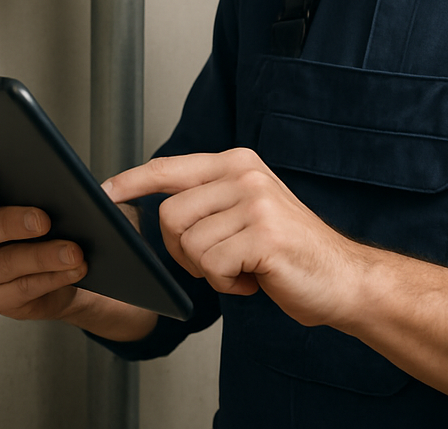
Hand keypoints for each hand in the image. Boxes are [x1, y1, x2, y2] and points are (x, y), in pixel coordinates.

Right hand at [0, 167, 88, 320]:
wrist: (70, 260)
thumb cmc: (54, 214)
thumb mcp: (49, 192)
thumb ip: (45, 182)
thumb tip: (66, 181)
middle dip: (9, 222)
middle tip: (44, 219)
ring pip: (2, 263)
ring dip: (42, 256)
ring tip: (74, 250)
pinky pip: (23, 290)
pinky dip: (53, 277)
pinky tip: (75, 268)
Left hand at [103, 148, 363, 327]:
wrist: (343, 278)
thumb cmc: (288, 251)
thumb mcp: (246, 210)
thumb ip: (208, 201)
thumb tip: (155, 209)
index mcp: (237, 163)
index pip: (169, 168)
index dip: (131, 181)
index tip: (104, 193)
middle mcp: (244, 174)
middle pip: (169, 215)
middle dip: (181, 251)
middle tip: (216, 261)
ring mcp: (255, 202)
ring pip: (188, 244)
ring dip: (208, 270)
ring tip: (242, 267)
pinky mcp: (263, 235)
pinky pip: (212, 267)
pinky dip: (227, 284)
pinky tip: (254, 278)